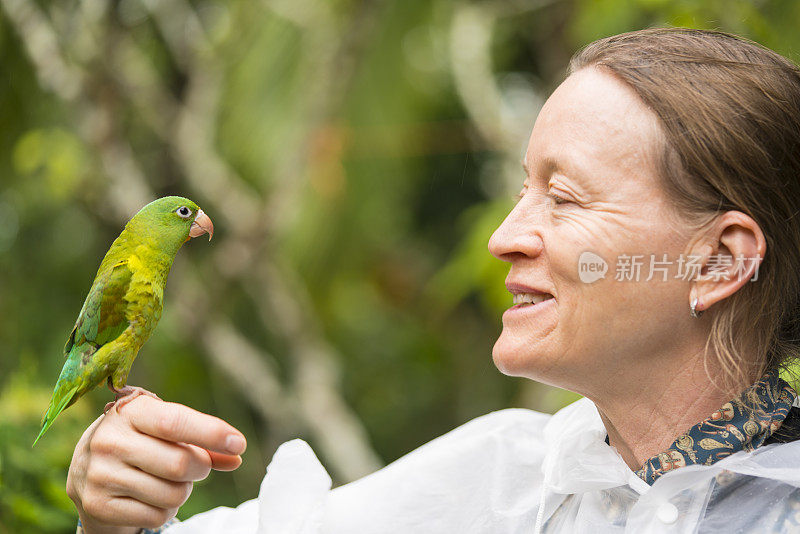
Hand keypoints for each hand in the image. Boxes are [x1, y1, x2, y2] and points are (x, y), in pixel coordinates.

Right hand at [66, 395, 246, 533]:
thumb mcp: (166, 430)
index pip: (175, 422)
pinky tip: (151, 497)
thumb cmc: (141, 441)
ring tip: (168, 480)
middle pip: (180, 463)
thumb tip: (236, 456)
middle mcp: (109, 440)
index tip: (239, 443)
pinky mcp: (98, 505)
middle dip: (201, 468)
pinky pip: (156, 516)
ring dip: (183, 491)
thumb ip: (202, 441)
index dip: (211, 433)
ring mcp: (101, 474)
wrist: (86, 469)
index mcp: (130, 412)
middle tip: (197, 466)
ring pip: (173, 493)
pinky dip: (166, 511)